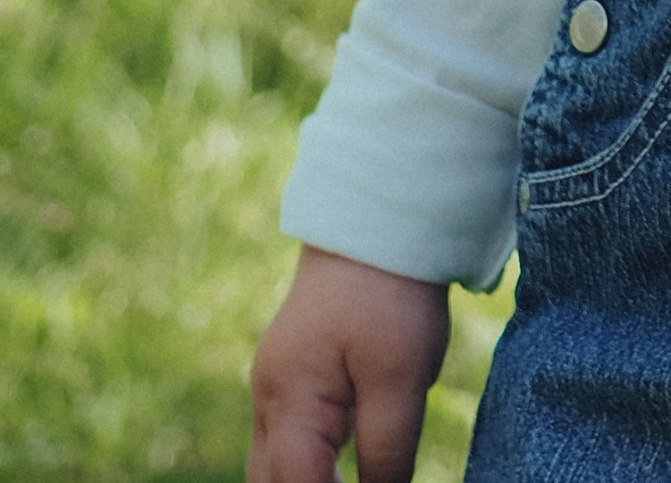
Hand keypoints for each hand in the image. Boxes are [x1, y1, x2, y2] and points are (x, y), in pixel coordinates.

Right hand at [249, 247, 451, 482]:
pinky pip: (289, 441)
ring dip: (305, 482)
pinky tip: (346, 470)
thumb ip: (386, 450)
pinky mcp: (294, 375)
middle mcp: (269, 398)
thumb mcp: (401, 376)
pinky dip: (309, 467)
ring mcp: (276, 385)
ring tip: (349, 477)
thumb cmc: (390, 293)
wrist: (378, 215)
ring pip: (272, 466)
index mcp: (289, 399)